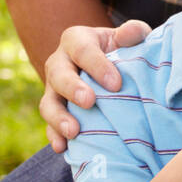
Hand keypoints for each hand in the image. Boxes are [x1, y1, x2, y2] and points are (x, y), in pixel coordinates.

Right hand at [41, 20, 151, 151]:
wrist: (111, 66)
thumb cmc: (122, 49)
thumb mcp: (130, 37)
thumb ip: (133, 33)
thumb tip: (130, 33)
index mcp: (76, 40)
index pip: (83, 50)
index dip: (98, 66)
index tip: (116, 84)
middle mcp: (60, 62)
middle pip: (59, 75)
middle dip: (73, 88)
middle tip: (90, 102)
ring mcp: (53, 89)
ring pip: (48, 103)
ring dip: (58, 118)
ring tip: (74, 131)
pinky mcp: (55, 110)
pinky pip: (49, 125)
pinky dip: (54, 136)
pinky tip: (63, 148)